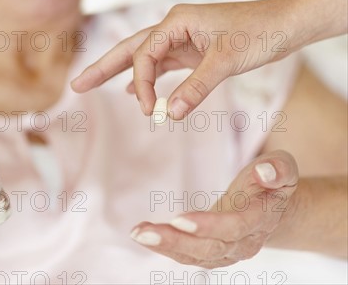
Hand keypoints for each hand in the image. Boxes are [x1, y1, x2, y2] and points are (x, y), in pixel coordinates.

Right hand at [71, 0, 292, 118]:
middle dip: (102, 68)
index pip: (144, 55)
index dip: (142, 84)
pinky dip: (149, 79)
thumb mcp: (226, 61)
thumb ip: (197, 87)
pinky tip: (136, 92)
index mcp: (176, 21)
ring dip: (122, 75)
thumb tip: (172, 114)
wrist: (285, 24)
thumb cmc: (259, 32)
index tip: (152, 111)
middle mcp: (174, 27)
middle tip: (76, 85)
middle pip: (129, 49)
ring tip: (92, 85)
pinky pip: (163, 66)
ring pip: (143, 58)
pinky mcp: (192, 51)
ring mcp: (182, 39)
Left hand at [129, 150, 298, 267]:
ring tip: (138, 233)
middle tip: (144, 232)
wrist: (275, 206)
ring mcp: (228, 251)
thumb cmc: (273, 180)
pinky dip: (165, 246)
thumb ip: (278, 169)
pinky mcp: (213, 251)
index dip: (209, 225)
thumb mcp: (283, 167)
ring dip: (165, 246)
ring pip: (196, 255)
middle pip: (210, 247)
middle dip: (176, 241)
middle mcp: (245, 242)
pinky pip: (188, 254)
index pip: (235, 227)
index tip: (179, 219)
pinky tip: (143, 234)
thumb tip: (266, 172)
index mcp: (262, 218)